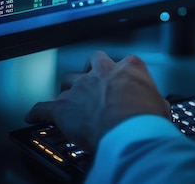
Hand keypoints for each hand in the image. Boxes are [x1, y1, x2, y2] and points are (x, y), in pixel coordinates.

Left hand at [25, 50, 170, 152]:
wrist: (129, 132)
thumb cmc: (147, 120)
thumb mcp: (160, 106)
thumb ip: (154, 100)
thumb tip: (157, 107)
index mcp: (129, 67)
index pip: (124, 63)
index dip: (121, 75)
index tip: (121, 84)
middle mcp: (104, 72)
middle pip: (93, 62)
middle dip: (91, 70)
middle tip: (92, 81)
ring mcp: (82, 87)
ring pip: (68, 80)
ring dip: (68, 90)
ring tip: (68, 98)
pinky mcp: (64, 108)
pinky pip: (43, 107)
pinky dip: (38, 111)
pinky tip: (33, 115)